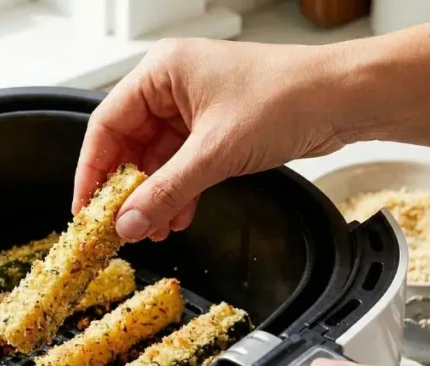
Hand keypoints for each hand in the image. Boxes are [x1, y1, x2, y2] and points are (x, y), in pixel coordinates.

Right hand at [71, 38, 349, 241]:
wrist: (343, 99)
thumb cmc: (287, 96)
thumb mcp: (215, 152)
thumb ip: (166, 192)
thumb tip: (129, 222)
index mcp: (161, 72)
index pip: (106, 124)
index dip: (92, 170)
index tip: (86, 208)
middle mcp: (173, 86)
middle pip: (129, 145)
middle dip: (127, 190)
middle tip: (119, 227)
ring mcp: (195, 108)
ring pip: (157, 160)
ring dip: (154, 197)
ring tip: (151, 230)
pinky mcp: (216, 129)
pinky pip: (183, 165)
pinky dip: (179, 192)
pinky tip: (177, 217)